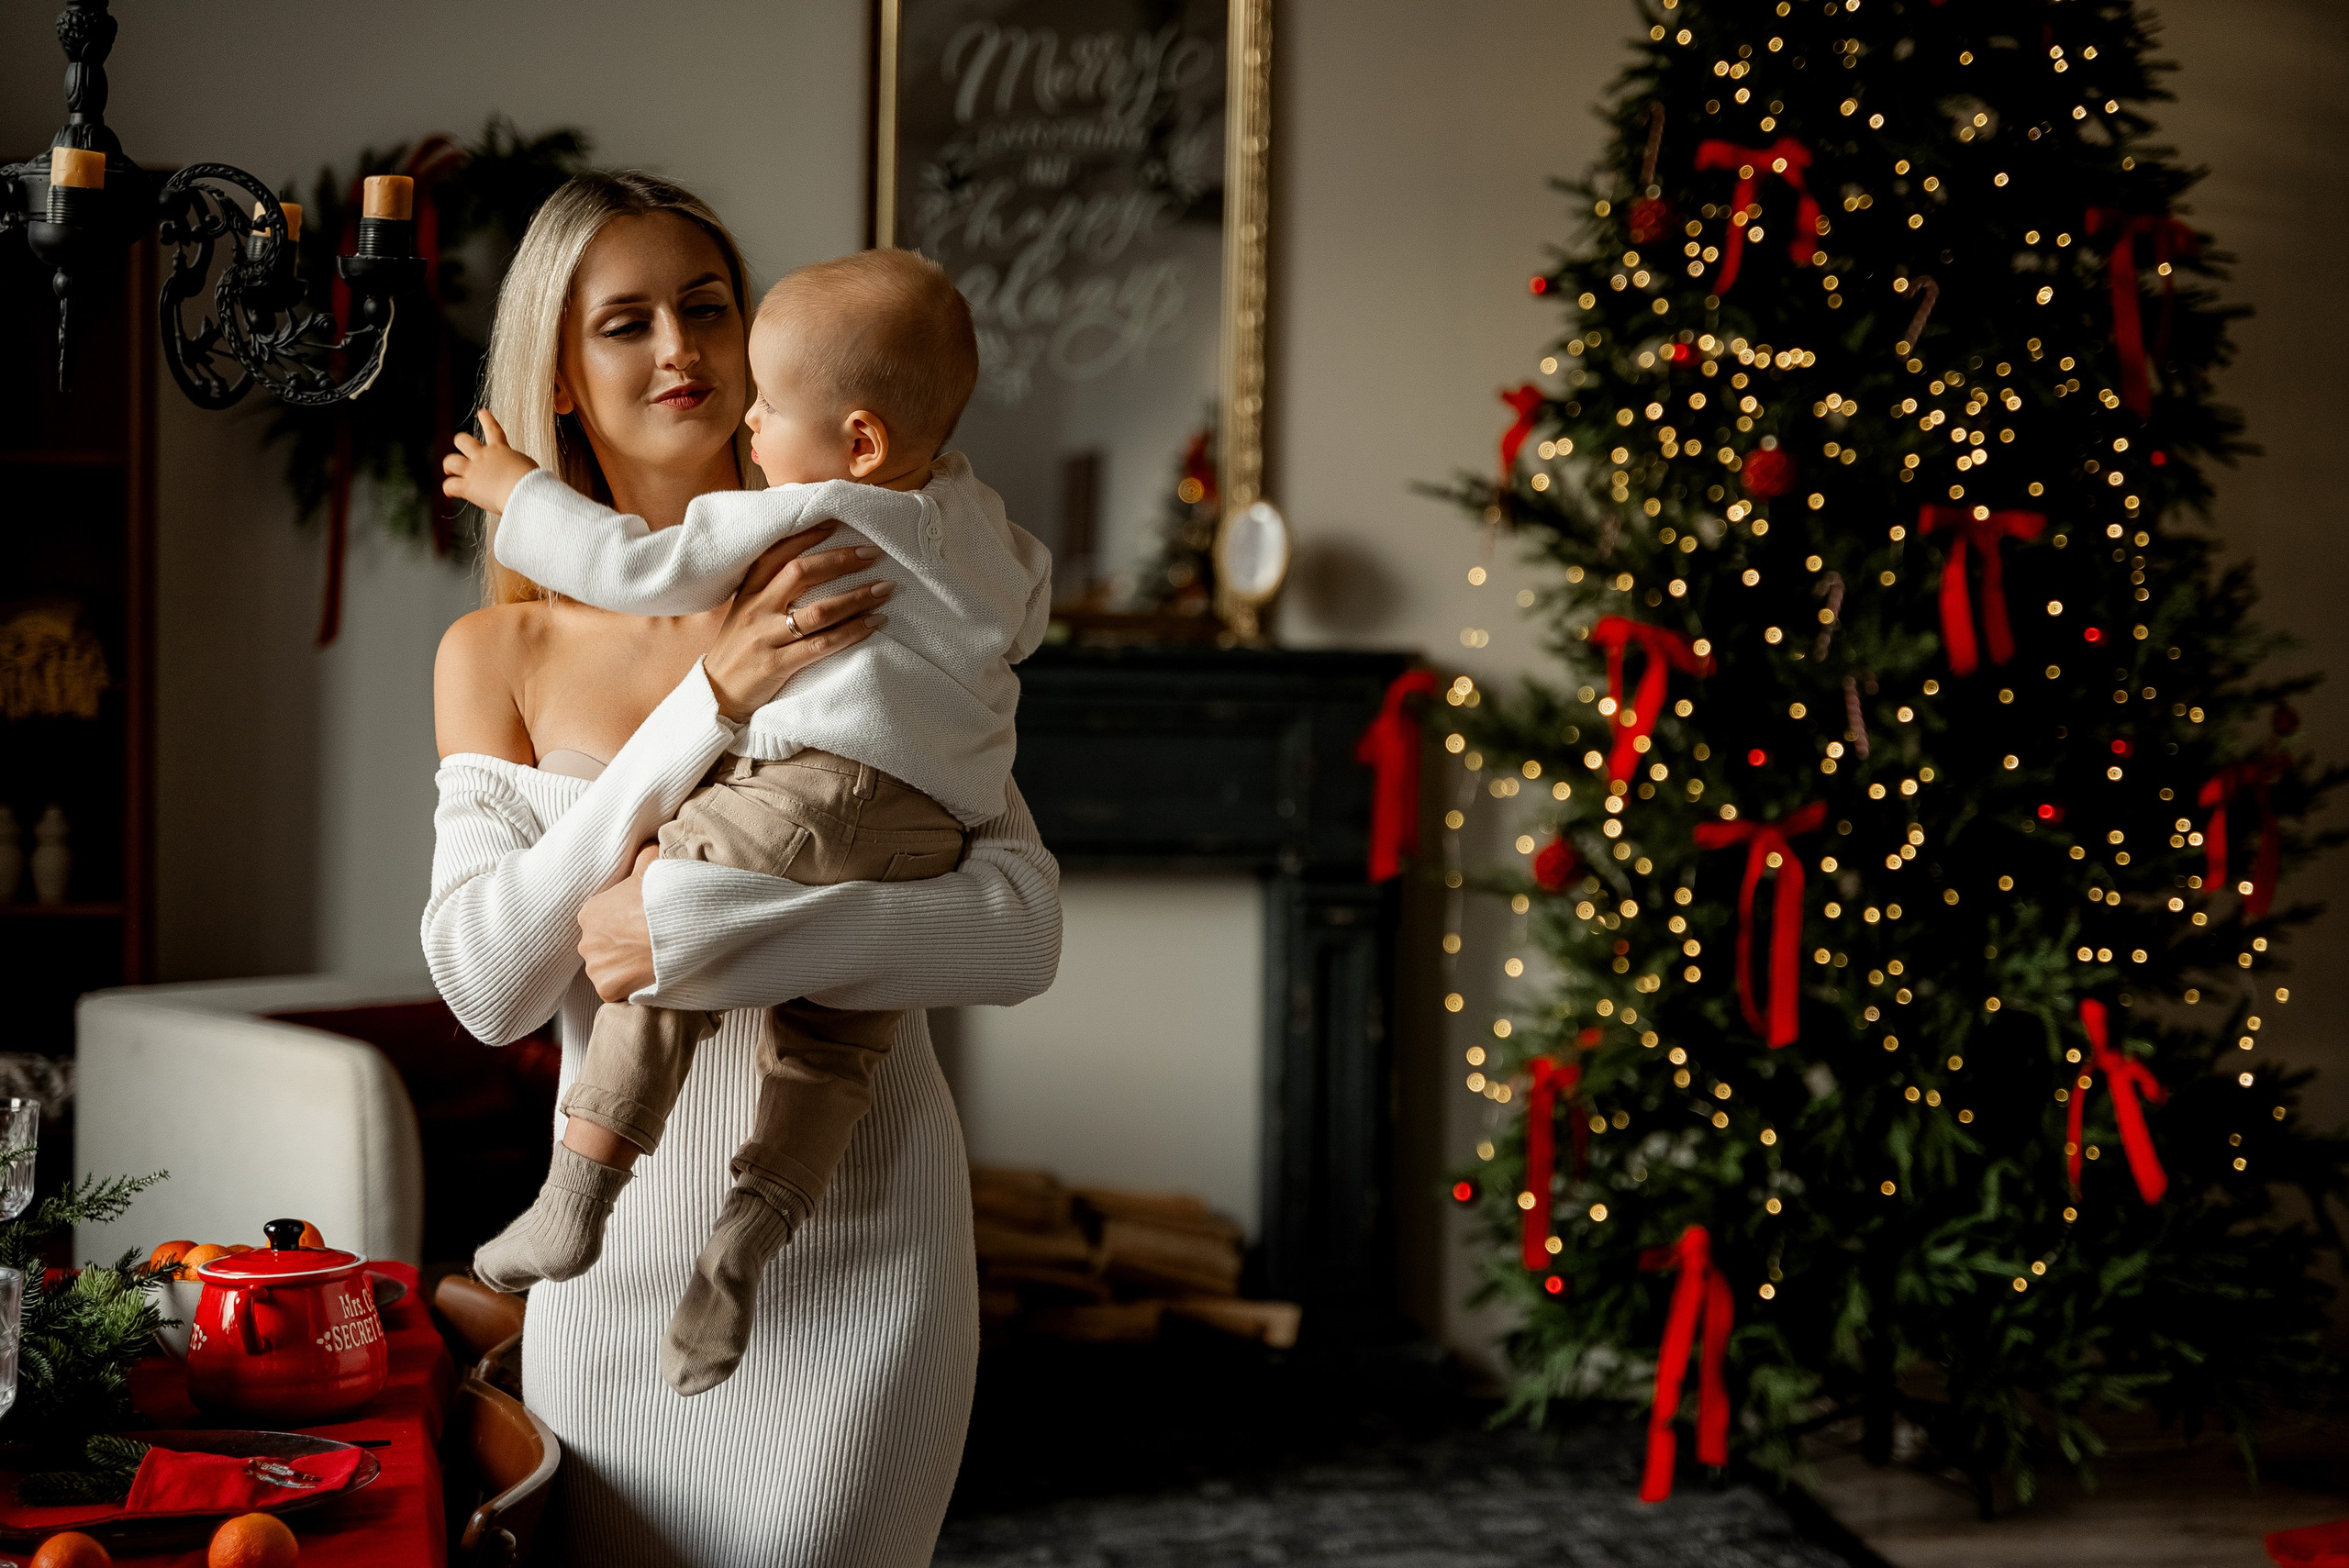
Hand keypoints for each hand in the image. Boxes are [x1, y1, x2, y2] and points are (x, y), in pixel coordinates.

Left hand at [441, 409, 538, 514]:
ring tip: (449, 471)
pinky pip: (451, 486)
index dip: (487, 420)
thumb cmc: (534, 482)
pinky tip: (449, 492)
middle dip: (461, 443)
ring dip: (449, 465)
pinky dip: (449, 489)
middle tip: (461, 450)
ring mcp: (474, 470)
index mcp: (502, 450)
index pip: (493, 430)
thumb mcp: (530, 468)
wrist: (524, 490)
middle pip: (463, 440)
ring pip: (451, 461)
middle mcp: (484, 456)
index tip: (482, 412)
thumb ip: (523, 469)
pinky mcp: (468, 486)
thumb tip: (532, 478)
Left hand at [578, 844, 659, 1001]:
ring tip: (650, 959)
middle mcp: (586, 940)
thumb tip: (647, 842)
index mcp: (590, 912)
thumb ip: (644, 854)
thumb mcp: (653, 865)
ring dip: (624, 967)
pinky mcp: (607, 989)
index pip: (601, 920)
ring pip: (608, 969)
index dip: (623, 921)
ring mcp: (596, 967)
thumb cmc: (665, 899)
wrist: (680, 930)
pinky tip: (647, 975)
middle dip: (621, 945)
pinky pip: (615, 990)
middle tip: (647, 942)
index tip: (641, 923)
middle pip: (602, 946)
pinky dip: (629, 986)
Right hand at [702, 526, 895, 722]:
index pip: (777, 554)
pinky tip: (874, 624)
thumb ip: (769, 592)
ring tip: (885, 590)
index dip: (808, 536)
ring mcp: (765, 637)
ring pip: (818, 611)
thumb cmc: (738, 651)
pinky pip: (821, 645)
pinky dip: (852, 633)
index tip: (838, 524)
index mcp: (748, 592)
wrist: (716, 695)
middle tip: (873, 554)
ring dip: (857, 598)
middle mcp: (755, 609)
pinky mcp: (776, 665)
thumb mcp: (744, 614)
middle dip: (841, 561)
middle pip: (801, 573)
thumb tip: (810, 568)